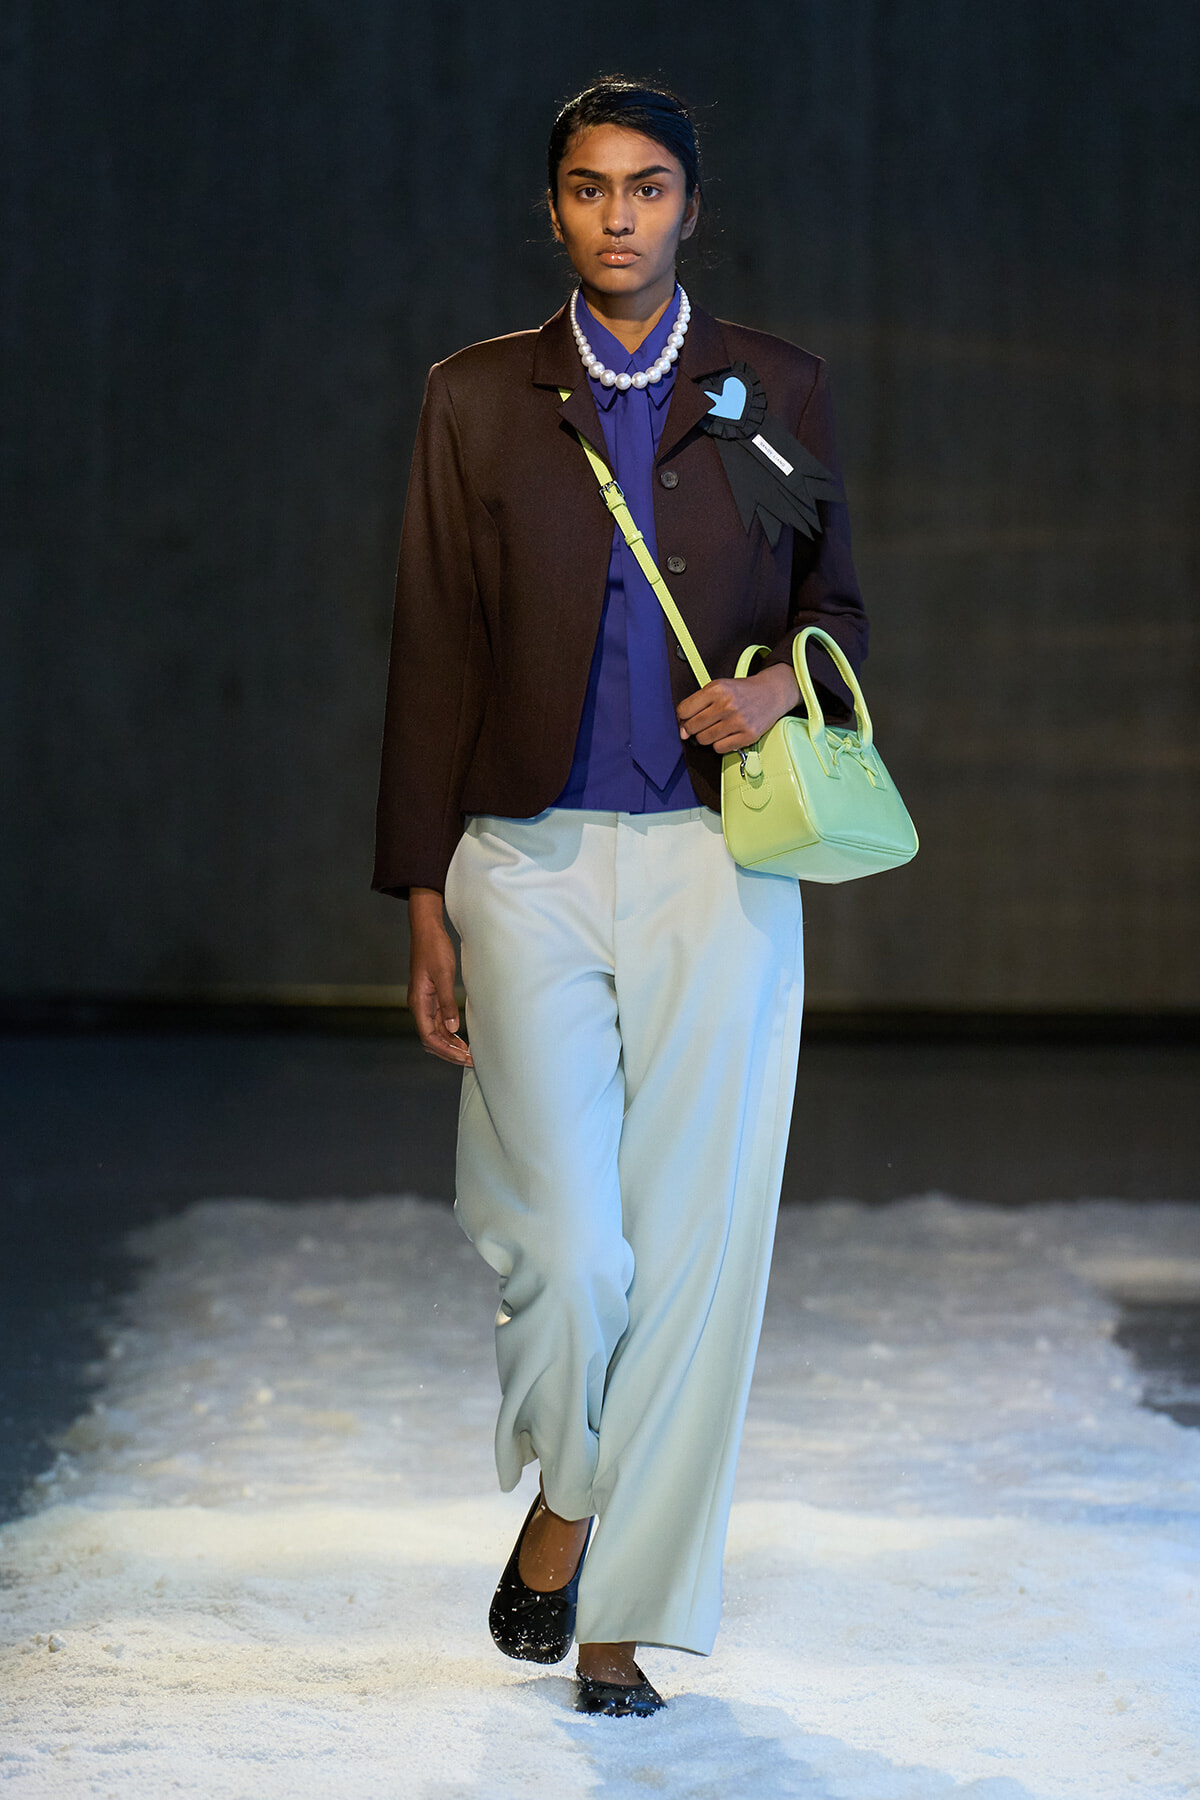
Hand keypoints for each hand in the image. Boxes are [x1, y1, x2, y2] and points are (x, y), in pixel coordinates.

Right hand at [408, 888, 472, 1066]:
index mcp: (418, 1002)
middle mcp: (419, 1005)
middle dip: (449, 1052)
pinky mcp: (432, 996)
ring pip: (436, 1031)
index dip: (446, 1051)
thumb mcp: (443, 975)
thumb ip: (447, 1002)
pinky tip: (462, 1037)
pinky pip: (439, 1020)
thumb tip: (452, 1029)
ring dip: (450, 1044)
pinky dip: (450, 1032)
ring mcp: (425, 1002)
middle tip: (470, 1061)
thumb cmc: (434, 949)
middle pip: (431, 1038)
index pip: (429, 1037)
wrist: (427, 930)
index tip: (463, 1057)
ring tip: (468, 1054)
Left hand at [676, 662, 800, 752]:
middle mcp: (727, 704)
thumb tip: (682, 732)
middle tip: (704, 723)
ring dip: (707, 736)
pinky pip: (719, 748)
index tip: (689, 717)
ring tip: (717, 727)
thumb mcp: (718, 687)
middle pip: (692, 727)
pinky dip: (720, 744)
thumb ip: (697, 704)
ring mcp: (738, 721)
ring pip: (704, 740)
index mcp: (716, 689)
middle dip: (693, 728)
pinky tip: (727, 734)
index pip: (684, 711)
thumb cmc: (742, 692)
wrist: (771, 693)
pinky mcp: (748, 735)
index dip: (683, 717)